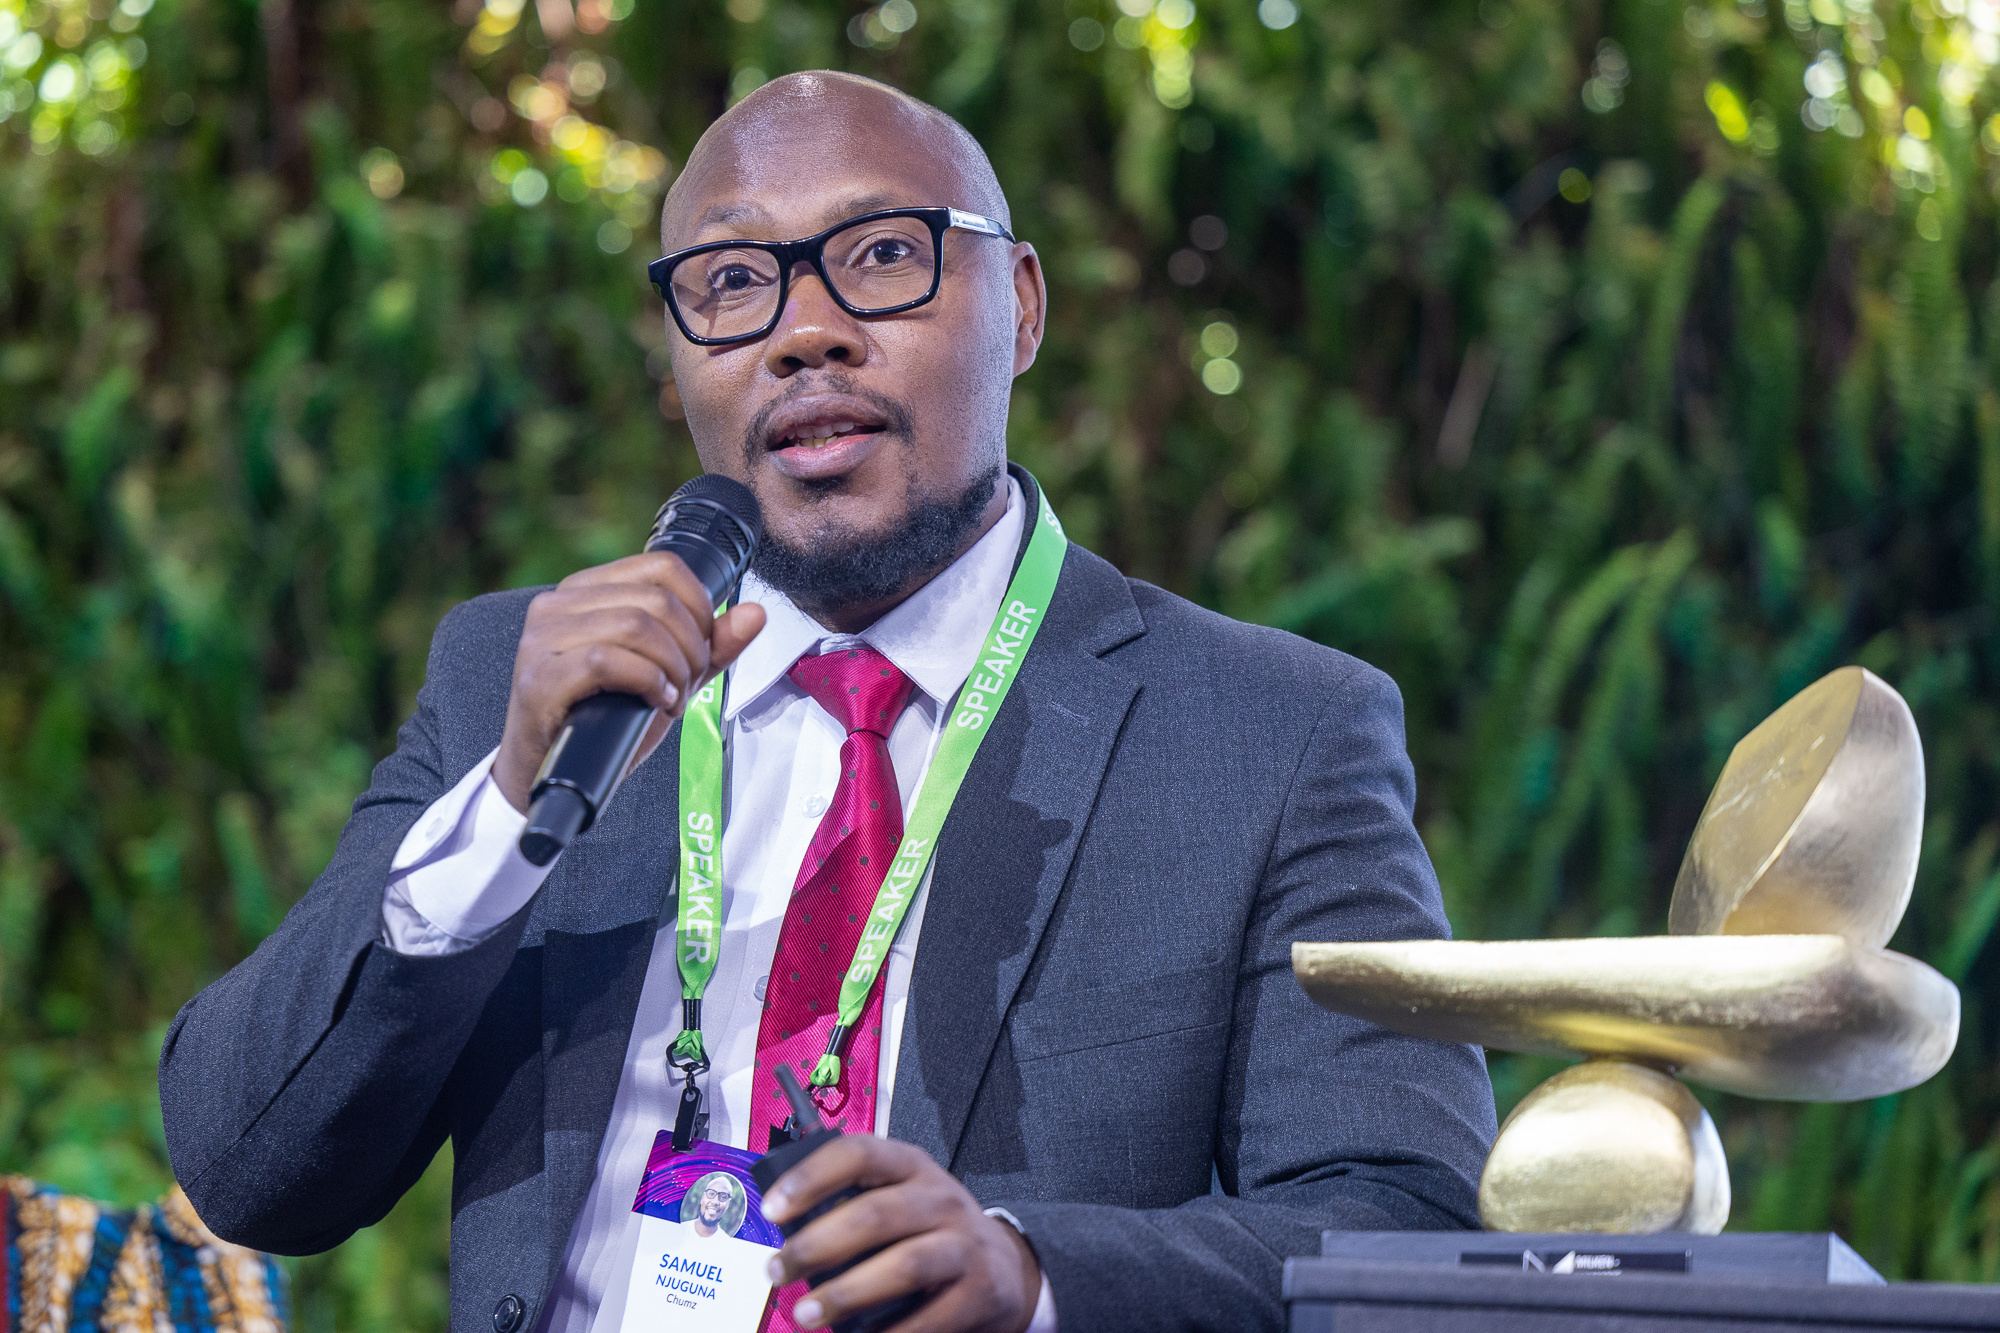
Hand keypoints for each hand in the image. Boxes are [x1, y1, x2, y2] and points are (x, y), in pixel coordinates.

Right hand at [492, 552, 766, 811]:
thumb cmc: (605, 721)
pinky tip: (656, 704)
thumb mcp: (667, 676)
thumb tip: (756, 613)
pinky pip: (607, 661)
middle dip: (691, 647)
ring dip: (672, 668)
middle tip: (688, 684)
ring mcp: (541, 640)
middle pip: (656, 600)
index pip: (662, 566)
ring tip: (672, 697)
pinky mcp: (538, 678)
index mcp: (585, 590)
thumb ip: (710, 646)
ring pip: (636, 626)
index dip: (700, 606)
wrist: (551, 774)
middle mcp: (557, 605)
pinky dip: (647, 683)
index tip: (702, 648)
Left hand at [763, 1135, 1040, 1332]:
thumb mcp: (900, 1200)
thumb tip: (788, 1237)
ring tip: (806, 1314)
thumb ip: (853, 1207)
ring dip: (846, 1293)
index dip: (810, 1179)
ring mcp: (964, 1244)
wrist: (1004, 1267)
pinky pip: (931, 1317)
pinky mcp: (980, 1291)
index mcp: (911, 1166)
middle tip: (776, 1272)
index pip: (858, 1154)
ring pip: (903, 1265)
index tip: (772, 1210)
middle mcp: (940, 1198)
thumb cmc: (931, 1231)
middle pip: (873, 1215)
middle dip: (816, 1246)